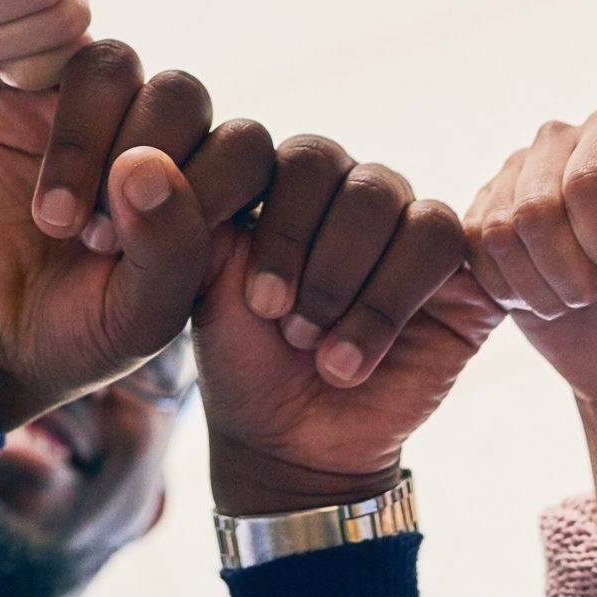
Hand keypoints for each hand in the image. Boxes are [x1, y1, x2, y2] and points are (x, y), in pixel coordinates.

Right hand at [0, 51, 274, 428]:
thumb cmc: (85, 331)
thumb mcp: (141, 317)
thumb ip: (168, 250)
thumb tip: (147, 164)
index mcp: (213, 185)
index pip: (245, 145)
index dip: (213, 189)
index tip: (160, 264)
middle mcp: (163, 136)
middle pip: (183, 94)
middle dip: (144, 167)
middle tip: (97, 244)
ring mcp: (99, 112)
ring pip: (119, 65)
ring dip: (89, 141)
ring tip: (60, 219)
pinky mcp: (34, 97)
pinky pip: (51, 60)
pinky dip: (50, 115)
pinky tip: (33, 175)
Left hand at [196, 136, 480, 513]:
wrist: (293, 447)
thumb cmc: (244, 364)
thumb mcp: (198, 287)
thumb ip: (177, 219)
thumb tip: (139, 161)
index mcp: (285, 181)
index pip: (286, 149)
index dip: (272, 222)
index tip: (251, 300)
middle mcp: (348, 191)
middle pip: (338, 165)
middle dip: (306, 250)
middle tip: (281, 322)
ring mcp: (404, 225)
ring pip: (390, 197)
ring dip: (347, 280)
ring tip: (316, 351)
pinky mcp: (457, 269)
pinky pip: (440, 240)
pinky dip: (391, 300)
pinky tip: (353, 360)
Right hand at [464, 108, 596, 311]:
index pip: (588, 183)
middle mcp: (559, 139)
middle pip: (536, 211)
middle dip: (577, 276)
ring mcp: (514, 173)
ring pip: (501, 233)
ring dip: (546, 289)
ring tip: (580, 297)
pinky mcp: (482, 209)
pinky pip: (475, 250)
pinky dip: (513, 290)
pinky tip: (547, 295)